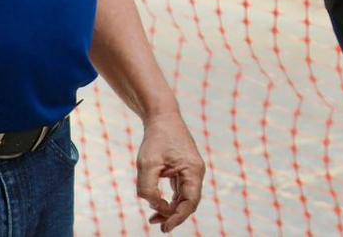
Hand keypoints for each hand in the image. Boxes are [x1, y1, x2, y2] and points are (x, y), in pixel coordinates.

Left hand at [135, 112, 206, 231]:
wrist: (162, 117)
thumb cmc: (156, 138)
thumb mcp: (146, 164)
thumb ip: (148, 188)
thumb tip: (155, 206)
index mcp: (193, 170)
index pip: (190, 202)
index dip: (178, 217)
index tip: (164, 227)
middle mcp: (196, 172)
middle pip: (189, 202)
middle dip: (174, 216)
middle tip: (157, 225)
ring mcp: (191, 171)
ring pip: (184, 198)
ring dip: (171, 209)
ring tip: (153, 219)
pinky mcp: (184, 169)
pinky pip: (180, 191)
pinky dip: (170, 200)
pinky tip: (157, 205)